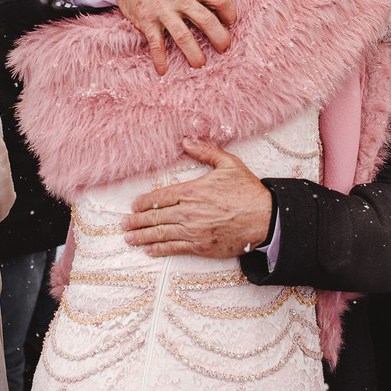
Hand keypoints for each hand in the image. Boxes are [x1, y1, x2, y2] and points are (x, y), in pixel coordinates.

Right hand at [111, 0, 236, 75]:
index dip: (229, 12)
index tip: (230, 22)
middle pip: (206, 20)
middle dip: (219, 37)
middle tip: (224, 48)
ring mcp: (162, 10)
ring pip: (183, 36)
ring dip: (194, 53)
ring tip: (201, 64)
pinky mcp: (146, 21)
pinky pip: (155, 43)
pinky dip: (159, 58)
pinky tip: (163, 71)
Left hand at [121, 138, 271, 257]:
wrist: (266, 218)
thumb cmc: (248, 190)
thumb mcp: (228, 164)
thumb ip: (205, 151)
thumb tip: (186, 139)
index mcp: (192, 191)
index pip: (160, 197)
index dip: (144, 202)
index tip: (134, 205)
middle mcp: (189, 211)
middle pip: (156, 217)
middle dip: (137, 221)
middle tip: (124, 224)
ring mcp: (194, 231)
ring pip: (161, 234)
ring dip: (143, 236)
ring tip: (130, 238)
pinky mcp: (202, 247)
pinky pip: (175, 248)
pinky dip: (160, 249)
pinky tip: (150, 250)